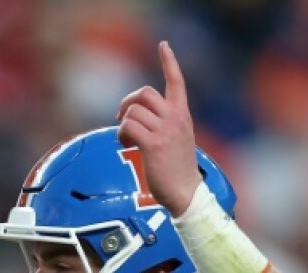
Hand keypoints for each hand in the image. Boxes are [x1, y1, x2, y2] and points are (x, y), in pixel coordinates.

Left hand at [116, 42, 202, 216]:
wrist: (186, 193)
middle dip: (128, 102)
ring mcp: (165, 130)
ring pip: (133, 112)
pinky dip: (121, 134)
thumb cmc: (178, 170)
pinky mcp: (153, 144)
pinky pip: (129, 127)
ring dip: (123, 124)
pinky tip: (126, 144)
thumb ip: (165, 124)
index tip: (163, 45)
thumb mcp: (178, 139)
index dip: (169, 61)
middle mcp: (175, 118)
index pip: (177, 81)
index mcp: (183, 115)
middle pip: (145, 93)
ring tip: (126, 139)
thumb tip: (137, 120)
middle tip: (122, 117)